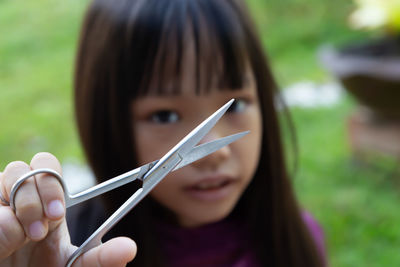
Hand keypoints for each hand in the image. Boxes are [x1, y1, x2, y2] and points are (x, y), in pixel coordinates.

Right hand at [0, 152, 135, 266]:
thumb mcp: (74, 266)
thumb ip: (99, 258)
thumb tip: (130, 248)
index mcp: (46, 200)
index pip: (47, 165)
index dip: (52, 181)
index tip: (58, 213)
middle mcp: (20, 196)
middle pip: (23, 167)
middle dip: (36, 195)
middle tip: (42, 228)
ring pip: (3, 180)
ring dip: (16, 214)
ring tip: (24, 240)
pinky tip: (3, 247)